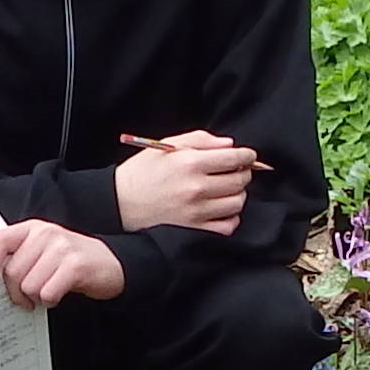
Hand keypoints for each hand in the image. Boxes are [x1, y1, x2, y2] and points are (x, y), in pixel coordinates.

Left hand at [0, 221, 127, 309]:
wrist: (110, 264)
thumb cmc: (69, 262)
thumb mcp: (42, 250)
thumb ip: (19, 257)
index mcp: (32, 228)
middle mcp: (45, 233)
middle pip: (13, 272)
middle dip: (16, 293)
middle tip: (26, 300)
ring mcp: (61, 248)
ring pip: (29, 286)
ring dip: (36, 298)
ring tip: (47, 294)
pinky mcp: (75, 266)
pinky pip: (47, 293)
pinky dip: (50, 301)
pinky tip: (58, 296)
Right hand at [116, 132, 257, 235]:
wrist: (122, 202)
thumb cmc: (144, 171)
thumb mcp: (168, 145)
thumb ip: (201, 140)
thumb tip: (230, 145)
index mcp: (190, 163)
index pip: (234, 158)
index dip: (247, 155)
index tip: (247, 156)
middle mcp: (196, 188)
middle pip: (239, 180)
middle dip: (242, 172)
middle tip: (234, 170)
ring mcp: (197, 211)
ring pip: (237, 202)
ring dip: (237, 193)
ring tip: (225, 188)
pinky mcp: (195, 228)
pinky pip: (228, 225)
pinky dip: (231, 217)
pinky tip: (221, 208)